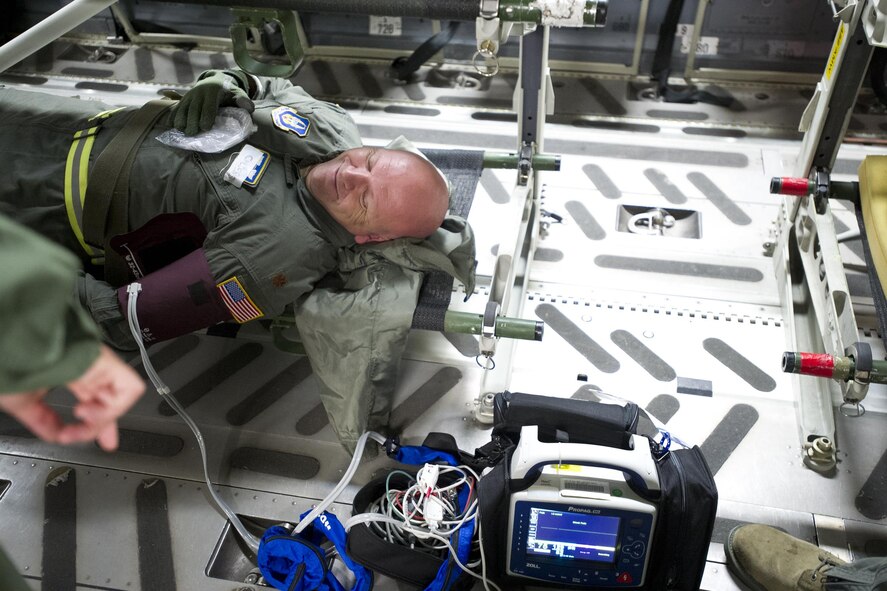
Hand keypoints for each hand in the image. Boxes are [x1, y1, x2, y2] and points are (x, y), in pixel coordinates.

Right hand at [0, 345, 144, 450]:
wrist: (6, 345)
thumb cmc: (8, 363)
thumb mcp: (23, 400)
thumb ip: (42, 421)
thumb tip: (56, 436)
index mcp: (74, 375)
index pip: (97, 401)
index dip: (101, 423)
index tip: (104, 442)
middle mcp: (91, 370)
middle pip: (112, 401)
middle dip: (106, 425)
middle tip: (101, 441)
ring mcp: (100, 365)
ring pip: (121, 397)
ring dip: (102, 417)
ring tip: (79, 417)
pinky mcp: (107, 362)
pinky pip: (128, 389)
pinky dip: (112, 407)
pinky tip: (88, 411)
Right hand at [172, 70, 254, 135]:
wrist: (214, 80)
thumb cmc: (228, 91)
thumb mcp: (237, 93)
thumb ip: (243, 100)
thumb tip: (249, 108)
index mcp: (212, 91)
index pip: (208, 106)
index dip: (206, 118)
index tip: (205, 128)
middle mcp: (199, 92)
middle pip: (193, 109)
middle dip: (192, 122)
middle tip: (192, 134)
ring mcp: (189, 95)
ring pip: (182, 109)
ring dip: (181, 121)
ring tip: (183, 131)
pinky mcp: (183, 99)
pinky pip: (176, 109)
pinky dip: (173, 117)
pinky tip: (172, 127)